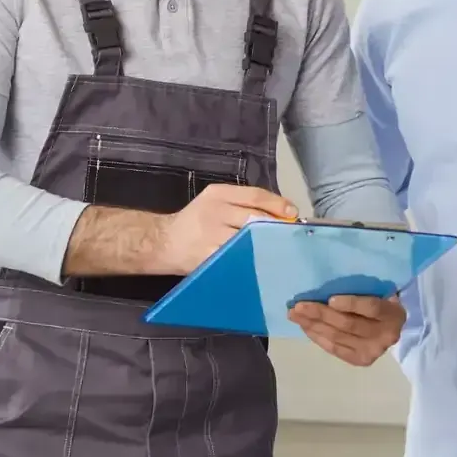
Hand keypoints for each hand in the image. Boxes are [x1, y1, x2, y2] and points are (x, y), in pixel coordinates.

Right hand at [153, 183, 297, 273]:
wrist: (163, 242)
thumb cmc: (195, 221)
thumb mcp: (215, 201)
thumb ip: (242, 203)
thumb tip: (281, 212)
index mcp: (218, 194)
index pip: (255, 196)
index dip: (278, 204)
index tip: (293, 214)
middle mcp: (215, 212)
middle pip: (255, 218)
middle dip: (276, 227)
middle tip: (289, 235)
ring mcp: (211, 236)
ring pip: (249, 240)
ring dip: (267, 245)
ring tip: (280, 249)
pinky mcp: (209, 257)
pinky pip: (238, 258)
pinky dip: (252, 260)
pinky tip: (262, 263)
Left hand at [287, 294, 405, 365]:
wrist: (391, 327)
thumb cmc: (381, 301)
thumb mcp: (380, 292)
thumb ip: (363, 289)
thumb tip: (327, 285)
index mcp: (393, 313)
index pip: (371, 308)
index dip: (351, 304)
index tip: (330, 299)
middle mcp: (386, 336)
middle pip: (349, 324)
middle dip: (320, 314)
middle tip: (298, 306)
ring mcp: (372, 351)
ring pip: (337, 337)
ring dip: (312, 325)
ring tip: (294, 315)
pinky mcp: (360, 360)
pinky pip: (334, 348)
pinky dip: (317, 336)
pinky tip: (305, 327)